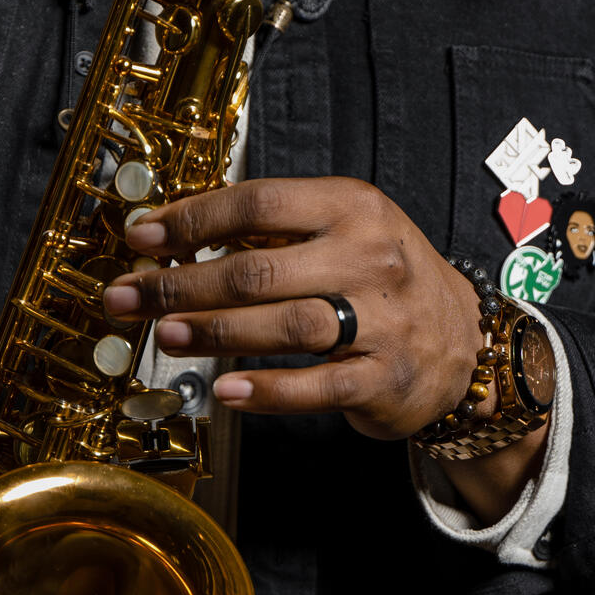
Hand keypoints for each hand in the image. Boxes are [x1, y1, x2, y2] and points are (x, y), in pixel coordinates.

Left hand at [103, 176, 479, 440]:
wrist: (465, 339)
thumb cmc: (381, 278)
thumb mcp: (342, 230)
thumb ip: (272, 229)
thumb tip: (174, 233)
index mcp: (353, 207)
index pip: (259, 203)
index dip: (192, 220)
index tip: (141, 238)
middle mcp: (371, 257)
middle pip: (258, 270)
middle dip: (181, 285)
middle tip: (129, 297)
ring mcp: (383, 320)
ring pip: (284, 326)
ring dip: (214, 332)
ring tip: (166, 335)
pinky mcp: (385, 378)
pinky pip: (316, 387)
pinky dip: (266, 391)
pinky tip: (224, 391)